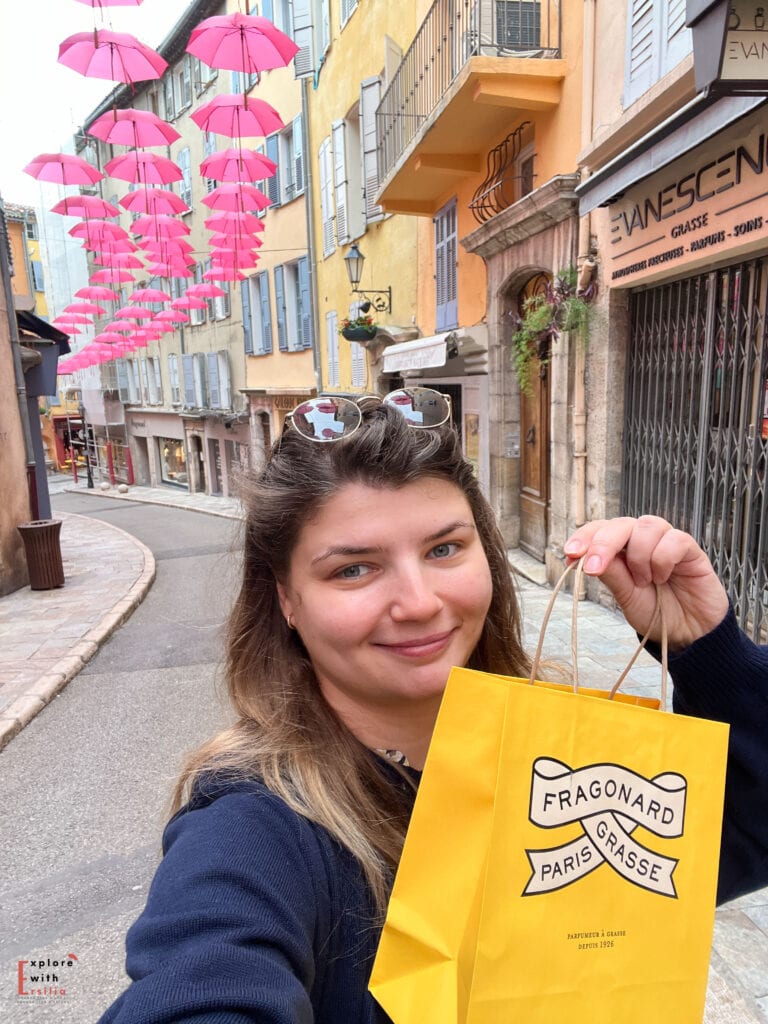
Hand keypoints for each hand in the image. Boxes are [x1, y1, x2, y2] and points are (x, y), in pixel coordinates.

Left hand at [563, 516, 729, 649]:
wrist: (689, 632)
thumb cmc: (656, 611)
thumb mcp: (626, 596)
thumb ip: (611, 574)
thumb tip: (584, 555)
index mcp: (622, 548)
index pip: (600, 529)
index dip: (584, 536)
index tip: (570, 553)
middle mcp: (642, 540)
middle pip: (620, 524)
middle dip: (603, 544)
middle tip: (594, 569)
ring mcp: (666, 542)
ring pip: (647, 525)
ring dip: (639, 556)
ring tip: (644, 582)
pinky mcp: (690, 549)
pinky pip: (675, 539)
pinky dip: (663, 559)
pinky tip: (663, 577)